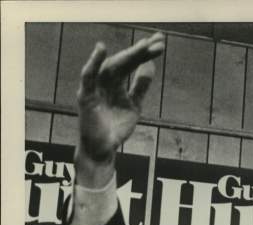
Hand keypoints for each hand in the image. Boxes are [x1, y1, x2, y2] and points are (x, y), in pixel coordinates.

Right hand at [75, 32, 164, 184]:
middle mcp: (105, 82)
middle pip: (124, 62)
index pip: (132, 64)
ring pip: (111, 67)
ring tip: (143, 46)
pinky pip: (88, 77)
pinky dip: (93, 63)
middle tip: (158, 41)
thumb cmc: (116, 127)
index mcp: (117, 83)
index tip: (161, 42)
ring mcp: (95, 88)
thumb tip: (150, 64)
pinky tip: (102, 49)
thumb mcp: (134, 105)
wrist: (103, 149)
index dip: (146, 53)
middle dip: (141, 51)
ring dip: (126, 56)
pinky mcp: (85, 97)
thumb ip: (140, 85)